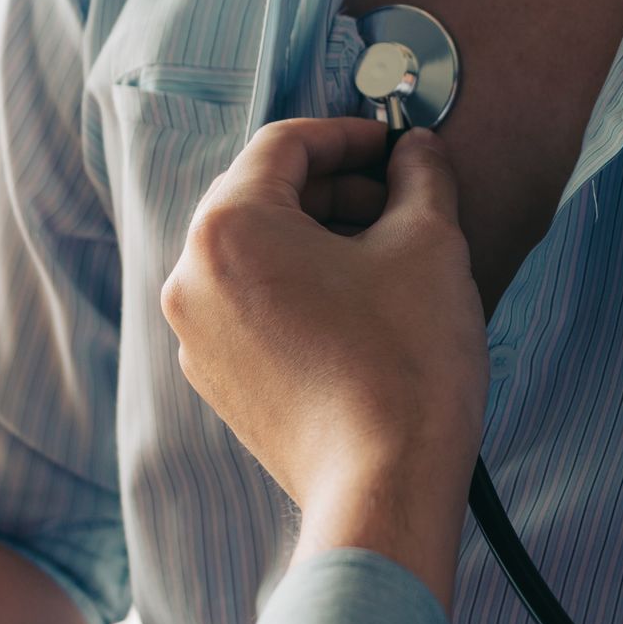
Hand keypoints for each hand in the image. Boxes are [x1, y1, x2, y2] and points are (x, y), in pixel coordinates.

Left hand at [161, 118, 487, 600]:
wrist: (385, 488)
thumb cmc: (405, 363)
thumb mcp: (431, 244)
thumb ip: (421, 177)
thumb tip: (417, 152)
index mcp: (229, 227)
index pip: (286, 146)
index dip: (350, 135)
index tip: (397, 147)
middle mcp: (192, 278)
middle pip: (263, 198)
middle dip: (336, 191)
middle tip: (402, 202)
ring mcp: (198, 337)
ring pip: (258, 256)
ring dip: (321, 242)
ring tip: (390, 261)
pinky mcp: (219, 383)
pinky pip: (255, 310)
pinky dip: (303, 293)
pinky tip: (363, 314)